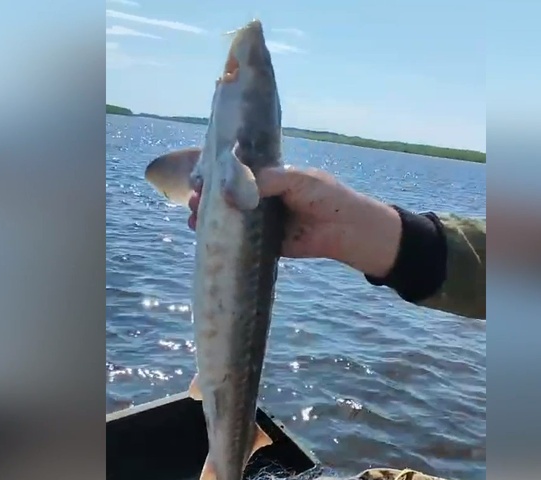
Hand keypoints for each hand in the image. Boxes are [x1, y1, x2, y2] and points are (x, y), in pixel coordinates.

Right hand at [186, 166, 401, 277]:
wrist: (348, 228)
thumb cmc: (326, 196)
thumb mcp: (296, 179)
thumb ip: (266, 180)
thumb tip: (233, 190)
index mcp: (269, 177)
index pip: (236, 172)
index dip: (216, 174)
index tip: (199, 177)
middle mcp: (261, 198)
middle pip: (227, 196)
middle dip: (206, 197)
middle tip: (192, 199)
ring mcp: (261, 222)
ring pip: (229, 219)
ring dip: (208, 218)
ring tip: (192, 217)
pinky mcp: (265, 245)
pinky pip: (240, 242)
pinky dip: (222, 240)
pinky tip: (205, 236)